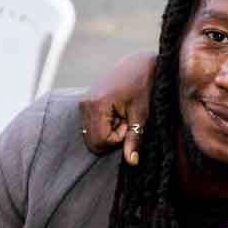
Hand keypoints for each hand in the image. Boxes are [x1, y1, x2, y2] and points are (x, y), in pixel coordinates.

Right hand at [79, 51, 155, 165]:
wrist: (140, 65)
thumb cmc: (144, 87)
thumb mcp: (143, 114)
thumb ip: (135, 138)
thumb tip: (132, 162)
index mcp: (96, 104)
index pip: (101, 141)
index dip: (118, 139)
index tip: (130, 124)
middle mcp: (85, 104)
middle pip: (93, 141)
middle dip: (112, 138)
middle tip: (127, 122)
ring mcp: (83, 103)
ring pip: (91, 136)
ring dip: (109, 132)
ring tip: (123, 116)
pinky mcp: (86, 103)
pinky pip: (92, 127)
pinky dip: (105, 126)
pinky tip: (118, 114)